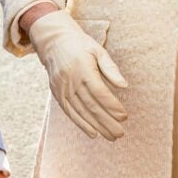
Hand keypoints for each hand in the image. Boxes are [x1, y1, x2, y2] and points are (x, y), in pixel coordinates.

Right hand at [28, 10, 127, 139]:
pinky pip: (69, 112)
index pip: (100, 92)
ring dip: (97, 126)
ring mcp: (62, 88)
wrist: (53, 41)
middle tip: (120, 133)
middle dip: (107, 121)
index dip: (112, 106)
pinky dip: (81, 124)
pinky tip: (92, 133)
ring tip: (111, 136)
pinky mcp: (57, 93)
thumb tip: (124, 86)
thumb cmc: (80, 45)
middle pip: (91, 105)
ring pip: (81, 111)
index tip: (124, 116)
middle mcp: (71, 80)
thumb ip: (111, 68)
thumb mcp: (97, 50)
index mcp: (83, 68)